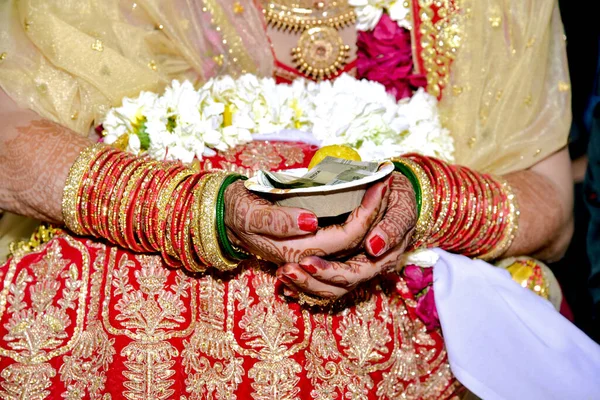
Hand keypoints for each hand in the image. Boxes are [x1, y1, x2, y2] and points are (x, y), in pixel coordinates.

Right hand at [224, 179, 389, 263]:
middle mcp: (307, 260)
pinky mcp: (312, 249)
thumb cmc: (238, 211)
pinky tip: (371, 210)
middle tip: (387, 183)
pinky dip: (362, 232)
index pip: (344, 237)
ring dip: (373, 224)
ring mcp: (311, 257)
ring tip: (384, 194)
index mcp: (295, 252)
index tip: (379, 184)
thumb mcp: (249, 213)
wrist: (226, 219)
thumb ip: (277, 221)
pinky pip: (345, 249)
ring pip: (355, 252)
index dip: (366, 213)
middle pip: (356, 244)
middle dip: (376, 213)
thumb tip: (311, 222)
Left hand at [276, 172, 416, 298]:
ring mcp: (354, 267)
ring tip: (282, 273)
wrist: (396, 193)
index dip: (329, 271)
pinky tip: (285, 280)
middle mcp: (367, 268)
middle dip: (310, 280)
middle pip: (336, 287)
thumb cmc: (399, 198)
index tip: (306, 261)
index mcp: (383, 259)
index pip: (353, 274)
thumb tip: (374, 246)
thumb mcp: (402, 207)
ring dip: (303, 284)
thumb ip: (393, 226)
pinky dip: (302, 284)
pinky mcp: (341, 263)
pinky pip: (322, 284)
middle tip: (286, 268)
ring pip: (327, 290)